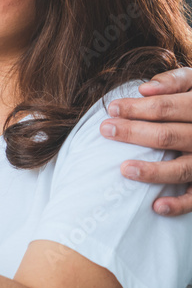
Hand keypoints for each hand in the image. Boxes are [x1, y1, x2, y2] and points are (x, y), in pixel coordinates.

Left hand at [99, 67, 191, 215]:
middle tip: (105, 130)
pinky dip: (179, 204)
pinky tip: (157, 206)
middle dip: (134, 133)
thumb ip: (175, 81)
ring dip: (153, 171)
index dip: (138, 108)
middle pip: (169, 136)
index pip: (167, 107)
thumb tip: (145, 88)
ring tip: (123, 169)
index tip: (112, 108)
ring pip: (182, 169)